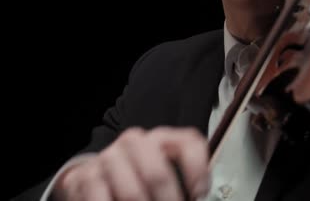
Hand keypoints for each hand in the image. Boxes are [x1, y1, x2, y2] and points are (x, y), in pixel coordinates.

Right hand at [52, 127, 209, 200]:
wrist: (99, 173)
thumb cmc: (140, 174)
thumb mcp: (165, 169)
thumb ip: (185, 180)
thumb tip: (198, 196)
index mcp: (161, 138)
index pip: (188, 143)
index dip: (198, 171)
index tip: (200, 194)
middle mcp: (135, 141)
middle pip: (157, 173)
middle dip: (169, 200)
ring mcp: (109, 157)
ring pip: (132, 193)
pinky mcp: (86, 176)